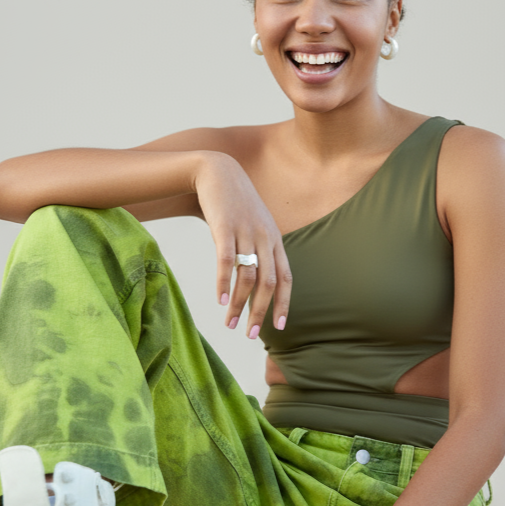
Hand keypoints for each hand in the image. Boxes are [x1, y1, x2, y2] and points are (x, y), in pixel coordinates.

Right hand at [194, 152, 291, 337]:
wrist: (219, 172)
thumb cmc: (235, 204)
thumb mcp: (255, 225)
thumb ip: (259, 250)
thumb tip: (255, 282)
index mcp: (274, 240)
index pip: (285, 277)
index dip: (284, 302)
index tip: (278, 326)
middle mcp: (264, 238)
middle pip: (268, 282)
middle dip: (260, 311)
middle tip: (251, 334)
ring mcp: (245, 232)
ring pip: (247, 276)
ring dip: (239, 304)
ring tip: (230, 323)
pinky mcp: (225, 227)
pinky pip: (226, 261)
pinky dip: (224, 283)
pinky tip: (221, 300)